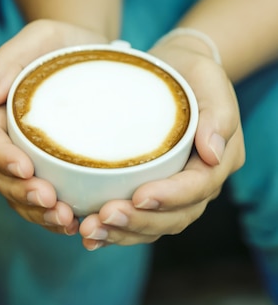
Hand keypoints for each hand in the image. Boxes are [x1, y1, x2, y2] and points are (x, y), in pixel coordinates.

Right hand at [0, 20, 107, 235]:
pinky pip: (42, 201)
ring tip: (65, 220)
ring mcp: (26, 159)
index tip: (26, 168)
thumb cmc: (63, 42)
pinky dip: (52, 216)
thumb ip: (9, 62)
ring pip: (18, 194)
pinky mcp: (49, 171)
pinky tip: (74, 223)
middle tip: (50, 202)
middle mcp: (6, 140)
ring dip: (36, 212)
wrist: (94, 55)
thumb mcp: (39, 38)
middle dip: (20, 193)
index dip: (2, 157)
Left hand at [79, 38, 244, 249]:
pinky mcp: (148, 192)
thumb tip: (212, 151)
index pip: (198, 187)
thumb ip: (217, 113)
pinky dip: (113, 231)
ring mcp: (173, 192)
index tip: (139, 197)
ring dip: (121, 234)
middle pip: (174, 216)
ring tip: (88, 231)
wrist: (169, 71)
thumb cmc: (188, 72)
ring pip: (153, 226)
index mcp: (218, 159)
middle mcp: (197, 182)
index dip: (170, 197)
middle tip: (103, 218)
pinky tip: (87, 234)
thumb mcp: (206, 78)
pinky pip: (136, 220)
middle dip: (139, 223)